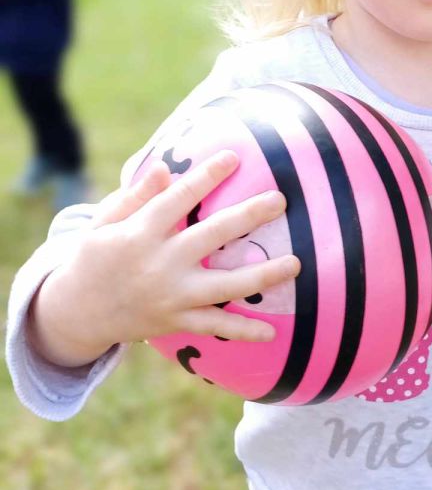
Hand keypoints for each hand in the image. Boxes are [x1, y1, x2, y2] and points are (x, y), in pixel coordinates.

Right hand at [29, 150, 299, 366]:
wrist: (77, 312)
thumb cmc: (96, 256)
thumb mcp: (105, 222)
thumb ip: (137, 196)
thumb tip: (166, 168)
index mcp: (140, 233)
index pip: (179, 198)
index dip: (207, 176)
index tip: (234, 157)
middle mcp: (160, 264)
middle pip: (212, 235)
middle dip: (249, 216)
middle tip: (280, 199)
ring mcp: (171, 296)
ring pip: (225, 285)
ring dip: (263, 275)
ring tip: (296, 263)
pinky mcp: (176, 322)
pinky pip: (215, 327)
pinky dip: (243, 332)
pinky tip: (272, 332)